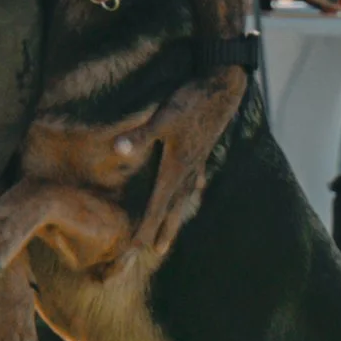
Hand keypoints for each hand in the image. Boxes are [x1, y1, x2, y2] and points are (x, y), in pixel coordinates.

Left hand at [132, 73, 248, 270]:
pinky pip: (195, 179)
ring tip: (172, 232)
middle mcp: (188, 171)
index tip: (135, 248)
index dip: (145, 227)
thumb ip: (141, 135)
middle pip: (173, 208)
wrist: (223, 88)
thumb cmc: (192, 101)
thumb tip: (117, 148)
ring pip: (185, 196)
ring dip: (176, 216)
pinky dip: (191, 189)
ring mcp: (197, 162)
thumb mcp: (163, 117)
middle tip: (156, 251)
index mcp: (175, 168)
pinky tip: (194, 189)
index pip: (156, 205)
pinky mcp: (202, 150)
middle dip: (162, 229)